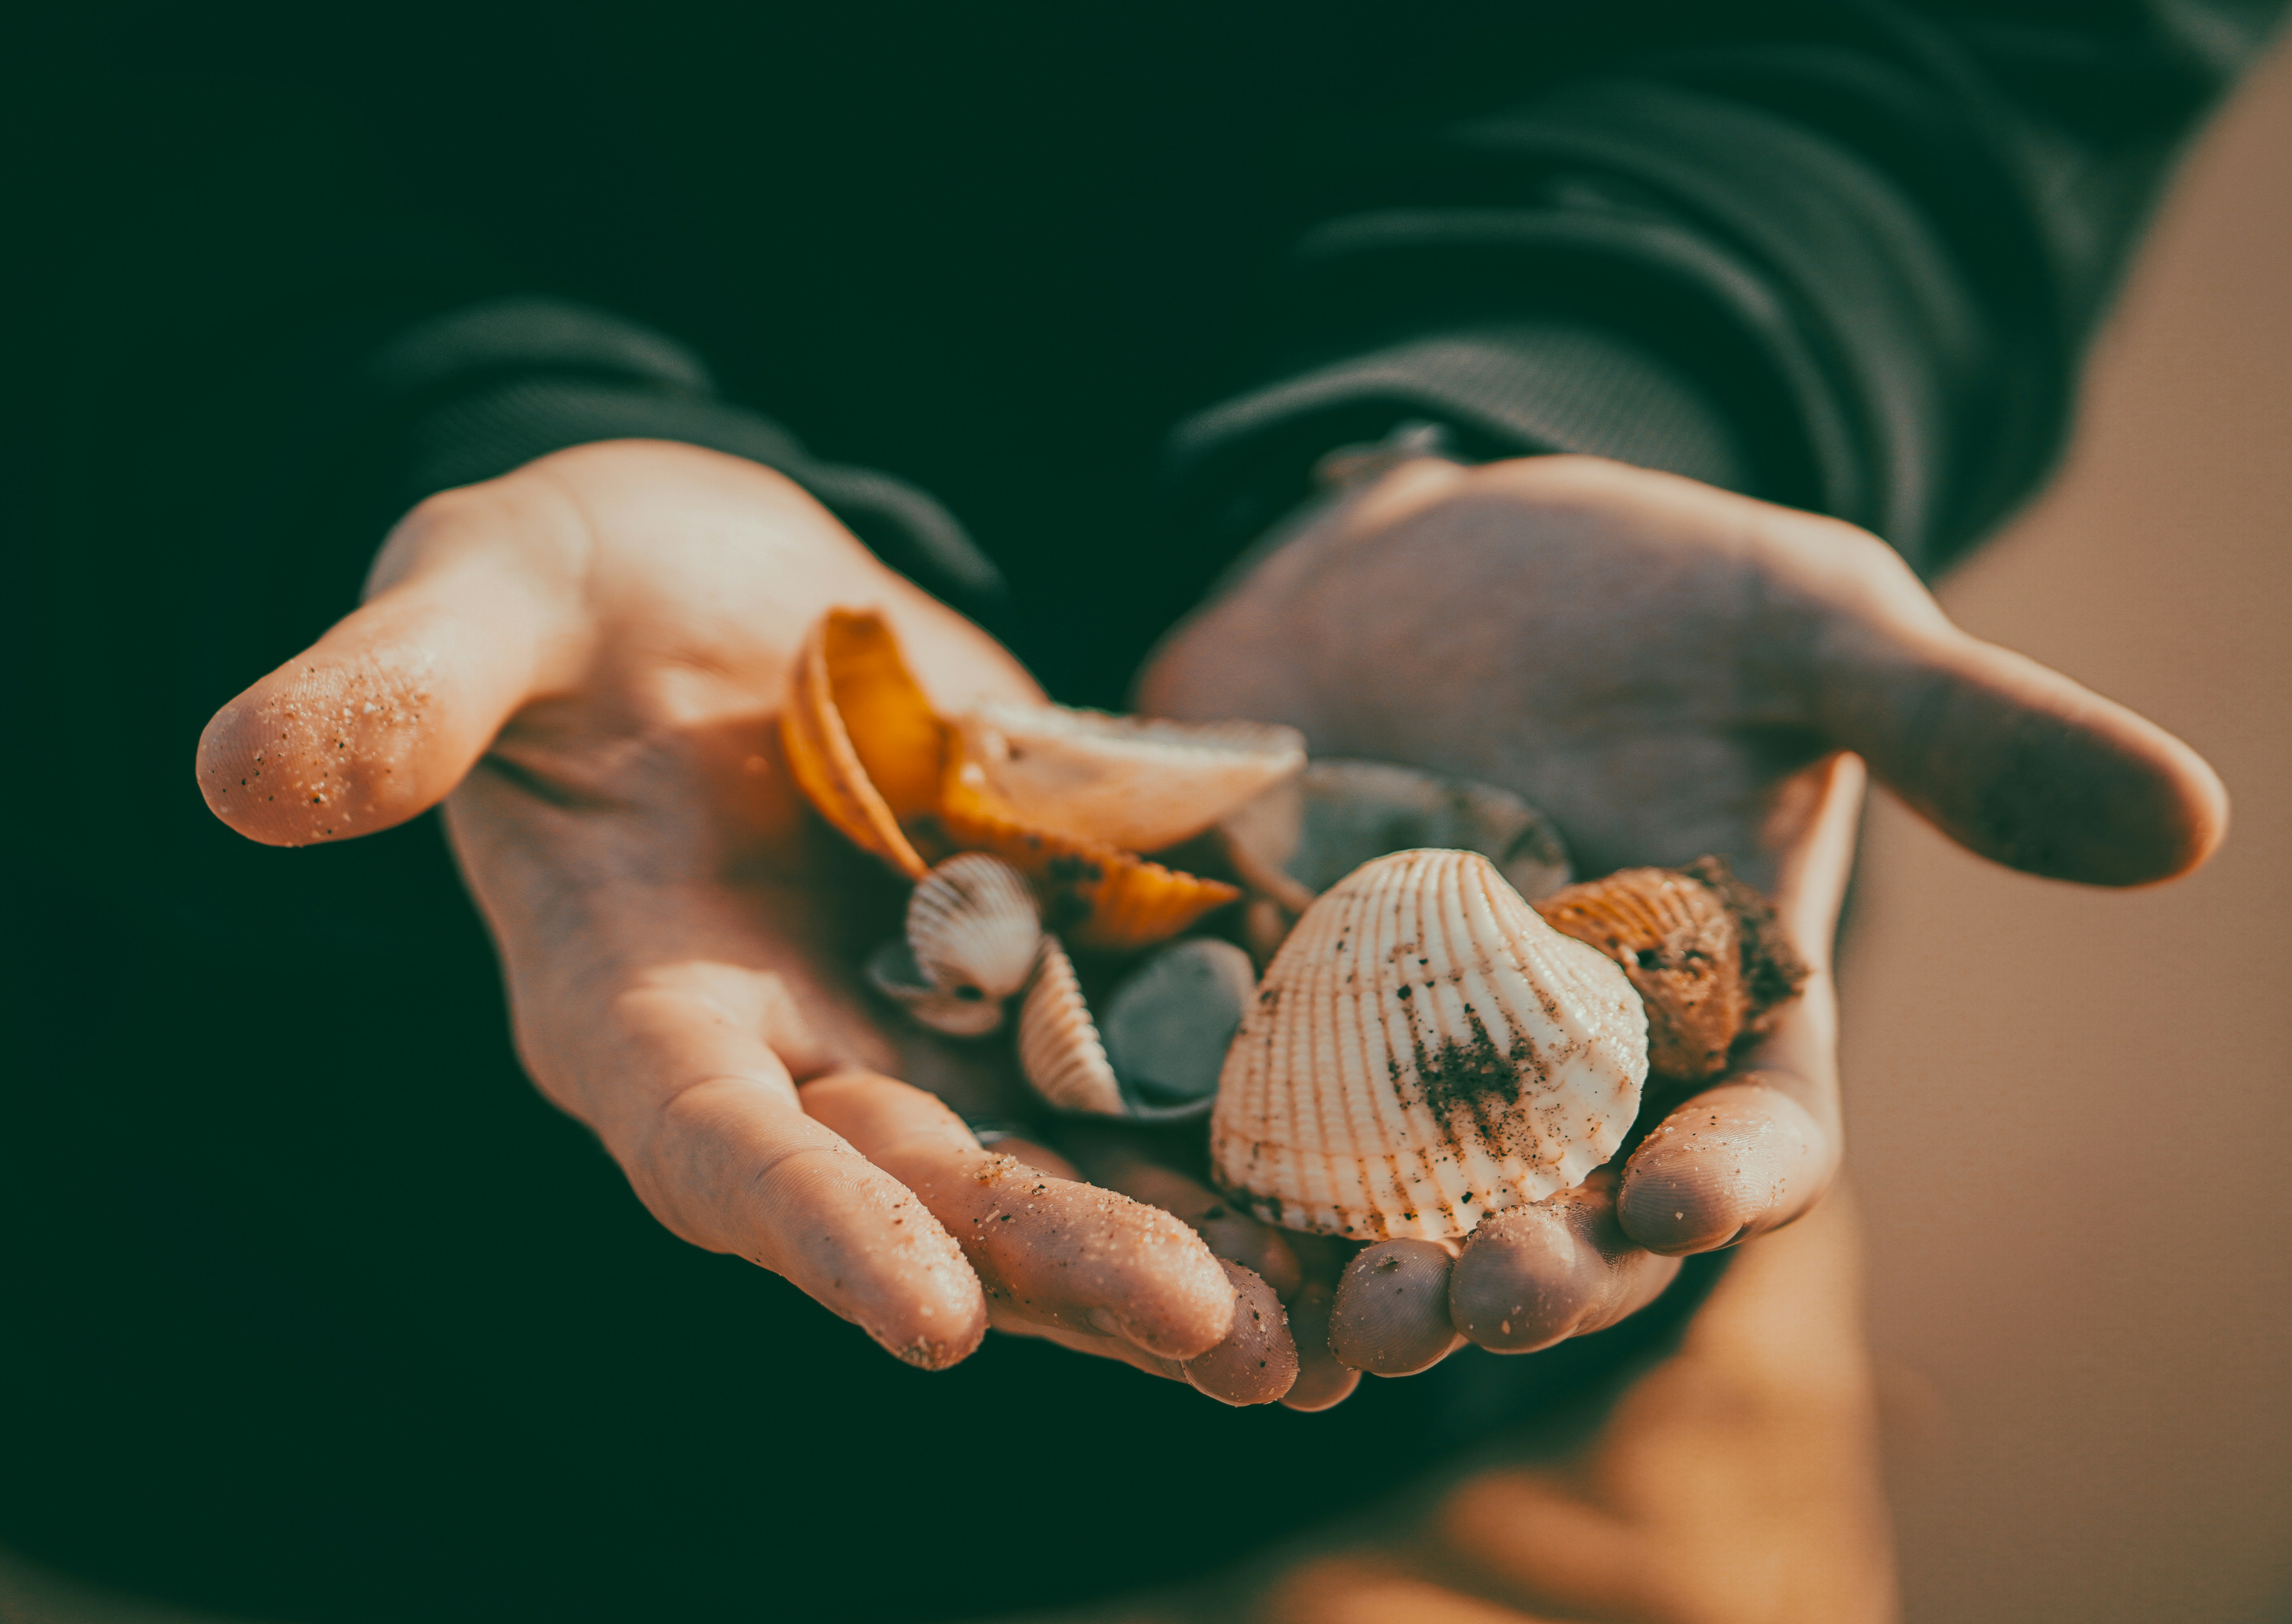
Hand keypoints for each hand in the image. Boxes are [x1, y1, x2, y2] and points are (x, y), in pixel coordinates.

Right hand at [195, 440, 1283, 1391]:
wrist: (707, 577)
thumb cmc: (566, 582)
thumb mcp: (485, 600)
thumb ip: (398, 691)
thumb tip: (238, 772)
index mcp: (632, 1006)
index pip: (713, 1142)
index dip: (809, 1225)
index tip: (927, 1316)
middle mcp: (784, 1052)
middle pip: (922, 1185)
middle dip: (1062, 1260)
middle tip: (1223, 1337)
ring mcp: (917, 1017)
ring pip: (1050, 1159)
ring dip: (1182, 1246)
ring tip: (1328, 1337)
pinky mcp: (1027, 953)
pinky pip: (1133, 1058)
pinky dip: (1234, 1123)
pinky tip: (1364, 1184)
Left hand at [1137, 453, 2225, 1370]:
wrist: (1429, 555)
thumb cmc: (1642, 588)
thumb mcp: (1805, 628)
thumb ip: (1962, 730)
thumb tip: (2190, 820)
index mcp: (1717, 1004)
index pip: (1753, 1128)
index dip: (1734, 1173)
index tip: (1691, 1193)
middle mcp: (1565, 1065)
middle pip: (1567, 1212)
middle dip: (1535, 1270)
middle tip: (1476, 1300)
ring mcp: (1408, 1056)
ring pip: (1401, 1216)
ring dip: (1370, 1286)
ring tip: (1333, 1324)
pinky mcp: (1273, 1016)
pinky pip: (1248, 1135)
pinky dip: (1224, 1202)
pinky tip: (1180, 1244)